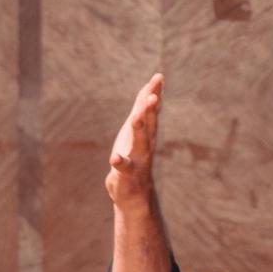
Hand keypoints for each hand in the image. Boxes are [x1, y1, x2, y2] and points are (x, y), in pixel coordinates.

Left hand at [105, 73, 162, 207]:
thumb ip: (143, 109)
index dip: (154, 93)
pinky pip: (124, 169)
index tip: (158, 77)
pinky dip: (120, 163)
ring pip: (140, 143)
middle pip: (149, 124)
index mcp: (147, 133)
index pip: (152, 110)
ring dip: (139, 130)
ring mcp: (138, 160)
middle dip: (150, 110)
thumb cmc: (134, 157)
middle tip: (153, 96)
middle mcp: (145, 145)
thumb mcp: (138, 130)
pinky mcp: (127, 176)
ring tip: (136, 118)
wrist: (134, 194)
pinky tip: (114, 158)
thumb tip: (151, 86)